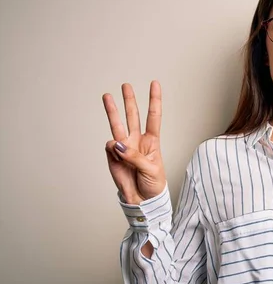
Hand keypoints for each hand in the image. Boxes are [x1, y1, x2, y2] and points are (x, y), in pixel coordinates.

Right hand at [102, 81, 165, 203]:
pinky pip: (110, 147)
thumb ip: (135, 156)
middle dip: (129, 101)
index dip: (154, 100)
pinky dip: (113, 150)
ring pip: (117, 124)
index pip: (154, 116)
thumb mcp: (151, 169)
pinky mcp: (112, 156)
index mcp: (152, 141)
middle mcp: (137, 140)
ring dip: (112, 111)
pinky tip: (117, 156)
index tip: (155, 84)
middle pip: (133, 116)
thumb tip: (117, 144)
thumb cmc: (153, 183)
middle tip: (126, 85)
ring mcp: (124, 147)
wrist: (142, 200)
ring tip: (107, 96)